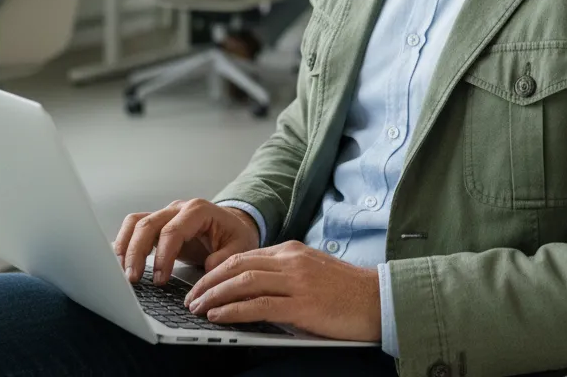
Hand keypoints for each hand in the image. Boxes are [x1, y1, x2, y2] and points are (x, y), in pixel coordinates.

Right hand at [113, 199, 260, 286]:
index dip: (163, 256)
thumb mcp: (241, 247)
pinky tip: (122, 264)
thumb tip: (208, 268)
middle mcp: (179, 208)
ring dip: (126, 247)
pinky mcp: (158, 224)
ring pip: (136, 222)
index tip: (160, 280)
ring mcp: (166, 214)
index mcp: (199, 211)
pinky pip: (134, 227)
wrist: (234, 226)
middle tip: (134, 279)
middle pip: (148, 224)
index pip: (173, 230)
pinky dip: (124, 242)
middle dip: (137, 252)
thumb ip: (226, 258)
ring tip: (124, 273)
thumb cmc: (235, 236)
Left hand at [183, 240, 380, 342]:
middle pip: (238, 265)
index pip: (244, 255)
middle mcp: (292, 260)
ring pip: (244, 282)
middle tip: (190, 296)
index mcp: (292, 251)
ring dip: (214, 295)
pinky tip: (219, 316)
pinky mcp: (302, 305)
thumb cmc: (346, 291)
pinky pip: (260, 305)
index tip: (200, 284)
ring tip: (197, 307)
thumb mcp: (312, 271)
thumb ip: (284, 274)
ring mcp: (297, 281)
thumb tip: (252, 288)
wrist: (377, 299)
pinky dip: (234, 310)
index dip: (217, 270)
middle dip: (208, 281)